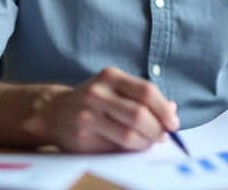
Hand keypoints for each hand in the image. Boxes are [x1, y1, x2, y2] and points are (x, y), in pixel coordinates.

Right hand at [28, 67, 179, 152]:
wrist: (54, 112)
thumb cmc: (94, 100)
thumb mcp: (116, 88)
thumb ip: (143, 96)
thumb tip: (172, 109)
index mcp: (110, 76)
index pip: (146, 92)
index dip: (164, 109)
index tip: (173, 122)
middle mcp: (97, 93)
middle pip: (139, 115)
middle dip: (157, 129)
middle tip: (163, 136)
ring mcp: (87, 116)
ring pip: (128, 135)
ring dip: (146, 142)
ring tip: (149, 142)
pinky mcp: (82, 137)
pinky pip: (115, 148)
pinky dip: (130, 150)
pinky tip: (132, 147)